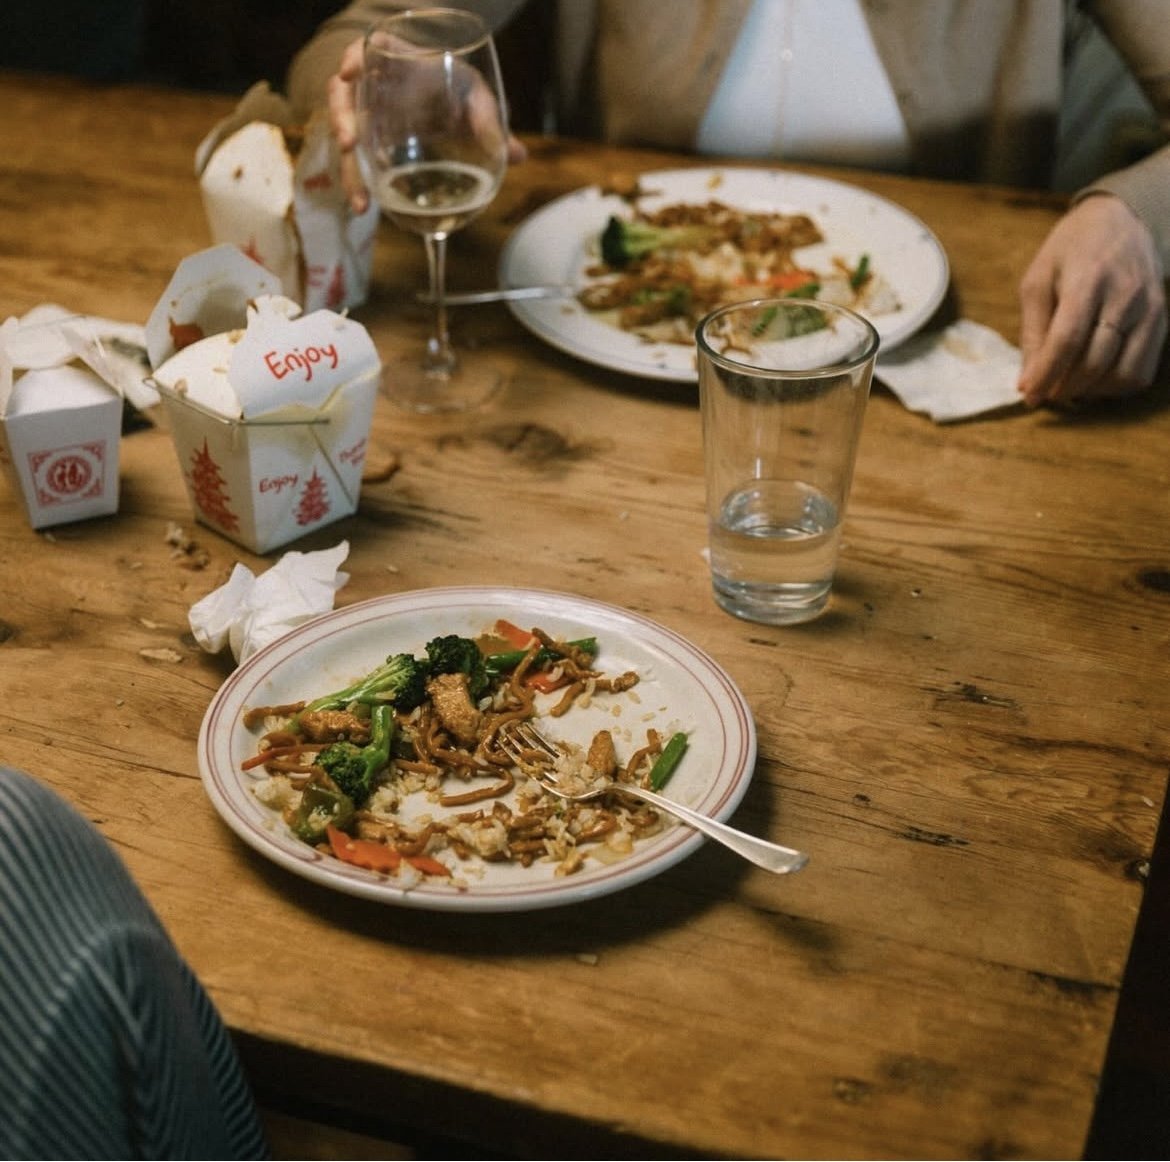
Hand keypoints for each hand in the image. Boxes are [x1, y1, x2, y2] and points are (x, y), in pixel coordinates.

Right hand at [327, 36, 526, 215]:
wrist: (442, 99)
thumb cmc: (453, 87)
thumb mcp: (473, 95)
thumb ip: (489, 120)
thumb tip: (517, 156)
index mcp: (394, 65)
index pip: (365, 49)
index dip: (354, 57)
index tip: (350, 72)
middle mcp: (371, 89)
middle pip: (342, 97)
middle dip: (341, 119)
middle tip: (349, 143)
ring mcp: (365, 117)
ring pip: (344, 137)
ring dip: (348, 169)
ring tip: (360, 200)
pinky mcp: (367, 143)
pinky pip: (356, 162)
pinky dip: (358, 184)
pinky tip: (364, 206)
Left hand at [1017, 193, 1166, 406]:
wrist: (1121, 220)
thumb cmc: (1070, 252)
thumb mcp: (1038, 281)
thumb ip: (1032, 331)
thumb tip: (1027, 382)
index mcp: (1088, 279)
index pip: (1067, 340)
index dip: (1046, 374)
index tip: (1029, 396)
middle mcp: (1125, 295)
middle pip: (1095, 362)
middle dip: (1064, 387)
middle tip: (1044, 392)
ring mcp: (1150, 308)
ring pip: (1122, 373)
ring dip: (1090, 391)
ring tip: (1067, 384)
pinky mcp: (1163, 320)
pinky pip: (1142, 371)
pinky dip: (1115, 386)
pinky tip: (1095, 378)